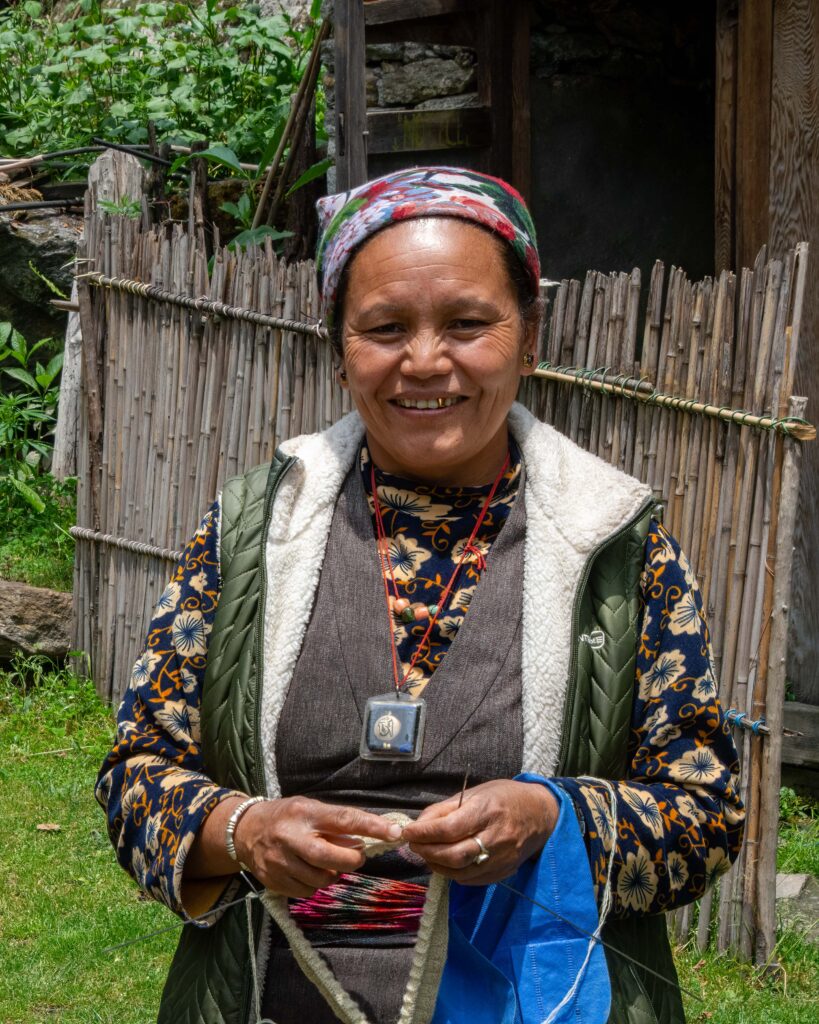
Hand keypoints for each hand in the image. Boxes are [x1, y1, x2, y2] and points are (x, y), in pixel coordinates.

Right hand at [234, 796, 401, 897]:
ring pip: (320, 880)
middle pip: (330, 857)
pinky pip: (306, 892)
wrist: (246, 830)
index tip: (394, 831)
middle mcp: (291, 837)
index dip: (371, 826)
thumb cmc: (287, 816)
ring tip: (327, 861)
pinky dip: (315, 884)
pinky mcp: (274, 880)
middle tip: (356, 856)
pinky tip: (309, 871)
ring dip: (332, 873)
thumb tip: (365, 840)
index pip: (344, 819)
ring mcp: (280, 861)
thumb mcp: (311, 809)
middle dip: (351, 860)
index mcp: (305, 813)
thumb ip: (335, 824)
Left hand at [400, 780, 558, 884]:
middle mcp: (496, 837)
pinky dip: (453, 873)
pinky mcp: (503, 872)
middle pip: (453, 855)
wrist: (541, 814)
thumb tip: (419, 824)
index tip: (408, 831)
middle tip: (414, 844)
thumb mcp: (475, 792)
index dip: (424, 833)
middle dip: (427, 851)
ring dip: (437, 865)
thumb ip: (446, 809)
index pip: (449, 828)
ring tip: (427, 853)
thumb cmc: (504, 797)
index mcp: (487, 811)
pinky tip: (446, 862)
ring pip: (460, 872)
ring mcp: (502, 859)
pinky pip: (471, 879)